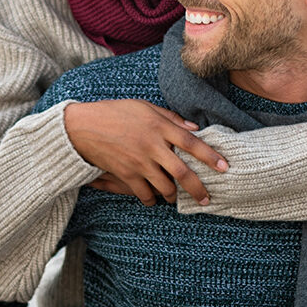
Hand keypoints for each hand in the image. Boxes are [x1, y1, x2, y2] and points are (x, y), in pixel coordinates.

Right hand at [64, 100, 226, 206]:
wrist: (83, 127)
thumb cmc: (115, 112)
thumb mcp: (144, 107)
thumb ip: (171, 118)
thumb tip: (195, 128)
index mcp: (159, 126)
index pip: (191, 143)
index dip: (210, 155)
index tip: (224, 167)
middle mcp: (152, 146)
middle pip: (182, 172)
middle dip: (199, 189)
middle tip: (208, 199)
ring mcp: (139, 162)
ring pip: (165, 187)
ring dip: (173, 195)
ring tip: (176, 196)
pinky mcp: (126, 174)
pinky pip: (145, 194)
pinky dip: (152, 199)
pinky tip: (154, 198)